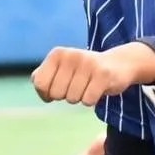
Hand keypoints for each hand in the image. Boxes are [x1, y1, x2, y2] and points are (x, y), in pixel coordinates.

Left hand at [32, 43, 154, 104]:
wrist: (118, 64)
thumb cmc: (84, 71)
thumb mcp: (61, 69)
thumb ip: (42, 76)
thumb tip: (37, 83)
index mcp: (57, 54)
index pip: (40, 83)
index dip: (47, 93)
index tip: (58, 88)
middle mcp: (71, 55)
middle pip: (57, 94)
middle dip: (66, 96)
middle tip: (78, 85)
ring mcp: (87, 64)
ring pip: (73, 99)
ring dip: (80, 98)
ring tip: (88, 86)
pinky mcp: (103, 74)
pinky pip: (88, 101)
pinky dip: (92, 100)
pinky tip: (97, 89)